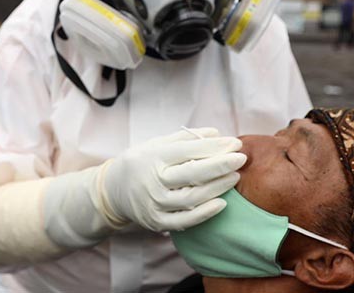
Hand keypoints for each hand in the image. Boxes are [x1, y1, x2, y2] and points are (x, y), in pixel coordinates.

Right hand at [96, 128, 245, 231]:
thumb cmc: (141, 163)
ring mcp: (155, 203)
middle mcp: (153, 180)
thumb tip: (216, 134)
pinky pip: (186, 220)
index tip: (234, 143)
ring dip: (218, 187)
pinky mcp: (157, 221)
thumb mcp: (156, 144)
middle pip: (194, 173)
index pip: (189, 150)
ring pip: (193, 197)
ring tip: (234, 177)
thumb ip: (185, 138)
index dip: (215, 146)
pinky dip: (205, 213)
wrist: (113, 191)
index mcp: (153, 156)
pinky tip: (222, 202)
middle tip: (241, 158)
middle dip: (222, 164)